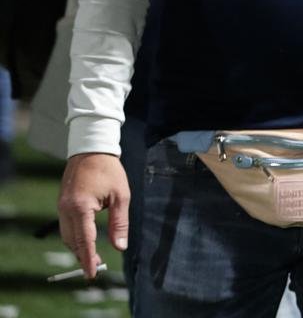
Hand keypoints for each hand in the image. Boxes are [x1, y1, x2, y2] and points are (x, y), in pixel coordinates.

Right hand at [57, 153, 129, 278]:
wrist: (91, 150)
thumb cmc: (109, 171)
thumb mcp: (121, 196)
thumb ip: (119, 222)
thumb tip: (120, 246)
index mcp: (81, 207)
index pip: (85, 240)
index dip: (89, 258)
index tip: (92, 273)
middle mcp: (66, 209)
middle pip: (72, 241)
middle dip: (83, 256)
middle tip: (96, 267)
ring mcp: (61, 207)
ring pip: (66, 236)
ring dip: (77, 248)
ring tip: (92, 257)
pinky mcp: (61, 204)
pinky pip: (65, 226)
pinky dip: (73, 237)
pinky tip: (84, 241)